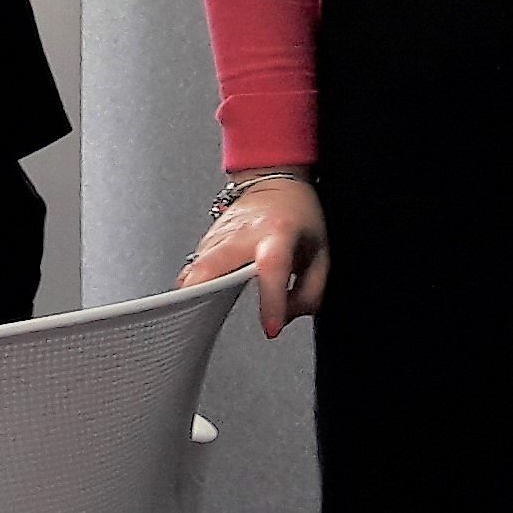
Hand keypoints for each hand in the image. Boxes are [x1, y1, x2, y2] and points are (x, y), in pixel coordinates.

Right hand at [179, 177, 327, 337]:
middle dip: (203, 296)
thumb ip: (310, 292)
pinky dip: (192, 285)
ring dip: (192, 294)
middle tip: (204, 320)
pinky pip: (193, 267)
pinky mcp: (206, 240)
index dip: (271, 301)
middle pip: (211, 266)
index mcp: (278, 233)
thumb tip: (286, 318)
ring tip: (195, 314)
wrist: (275, 184)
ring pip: (195, 269)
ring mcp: (219, 235)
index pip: (271, 267)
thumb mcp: (320, 254)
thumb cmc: (299, 216)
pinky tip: (198, 296)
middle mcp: (243, 232)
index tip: (271, 327)